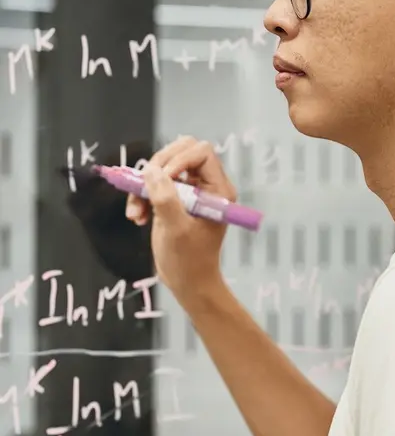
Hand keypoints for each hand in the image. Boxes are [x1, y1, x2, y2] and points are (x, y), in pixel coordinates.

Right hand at [125, 136, 235, 301]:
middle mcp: (206, 186)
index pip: (201, 152)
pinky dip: (141, 196)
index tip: (163, 179)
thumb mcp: (176, 229)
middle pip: (181, 152)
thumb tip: (151, 170)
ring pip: (164, 167)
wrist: (188, 283)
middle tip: (144, 186)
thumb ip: (165, 198)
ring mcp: (189, 192)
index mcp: (218, 190)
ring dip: (144, 185)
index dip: (179, 159)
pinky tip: (137, 217)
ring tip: (136, 212)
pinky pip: (155, 184)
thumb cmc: (189, 261)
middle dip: (158, 167)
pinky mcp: (174, 200)